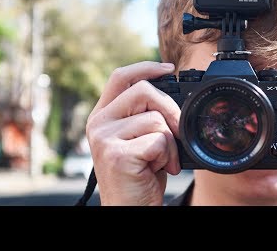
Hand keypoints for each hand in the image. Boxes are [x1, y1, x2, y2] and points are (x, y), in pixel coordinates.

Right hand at [86, 61, 180, 205]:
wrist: (131, 208)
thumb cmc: (140, 174)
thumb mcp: (139, 138)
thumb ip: (144, 115)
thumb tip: (171, 93)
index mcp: (103, 115)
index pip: (121, 77)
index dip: (146, 67)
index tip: (168, 68)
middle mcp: (99, 123)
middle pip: (144, 91)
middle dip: (171, 109)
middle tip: (177, 132)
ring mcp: (105, 138)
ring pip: (156, 118)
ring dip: (171, 142)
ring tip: (163, 160)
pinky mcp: (117, 155)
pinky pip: (159, 140)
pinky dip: (169, 156)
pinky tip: (160, 169)